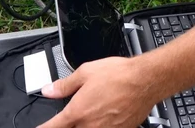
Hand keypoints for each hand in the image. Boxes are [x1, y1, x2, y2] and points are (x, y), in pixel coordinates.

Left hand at [37, 56, 156, 127]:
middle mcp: (90, 126)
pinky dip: (101, 126)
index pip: (53, 127)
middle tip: (73, 115)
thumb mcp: (86, 72)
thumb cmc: (119, 75)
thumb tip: (49, 90)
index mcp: (77, 112)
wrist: (145, 81)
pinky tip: (104, 117)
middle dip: (67, 125)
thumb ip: (64, 85)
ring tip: (91, 113)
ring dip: (84, 125)